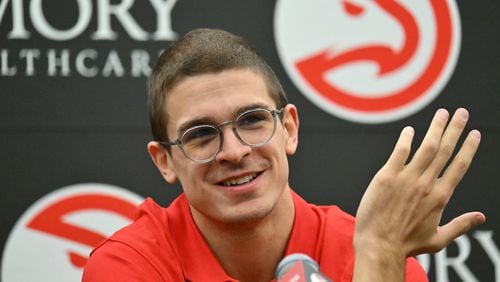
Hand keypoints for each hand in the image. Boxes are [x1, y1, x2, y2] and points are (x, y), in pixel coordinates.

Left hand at [354, 108, 484, 258]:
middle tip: (462, 112)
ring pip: (426, 147)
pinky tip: (410, 130)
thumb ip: (461, 225)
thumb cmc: (406, 244)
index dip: (468, 148)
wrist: (379, 245)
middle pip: (445, 151)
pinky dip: (406, 140)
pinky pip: (399, 152)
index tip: (474, 133)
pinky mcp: (386, 177)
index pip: (459, 166)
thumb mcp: (439, 238)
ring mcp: (406, 179)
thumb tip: (481, 216)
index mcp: (440, 197)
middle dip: (455, 129)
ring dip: (436, 128)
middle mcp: (426, 185)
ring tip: (442, 113)